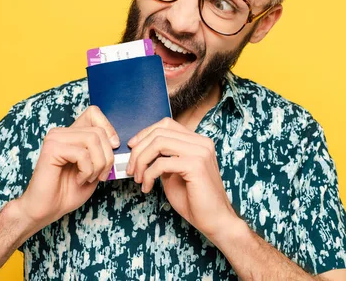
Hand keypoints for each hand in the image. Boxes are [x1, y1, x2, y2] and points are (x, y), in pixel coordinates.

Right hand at [14, 105, 118, 230]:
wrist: (47, 210)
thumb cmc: (68, 191)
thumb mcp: (94, 169)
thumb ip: (103, 152)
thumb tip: (116, 141)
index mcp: (71, 133)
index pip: (94, 113)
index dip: (108, 128)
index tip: (113, 148)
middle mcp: (61, 132)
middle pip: (99, 131)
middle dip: (107, 157)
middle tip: (101, 175)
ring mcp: (55, 138)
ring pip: (93, 140)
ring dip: (98, 164)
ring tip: (90, 178)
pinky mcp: (51, 149)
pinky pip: (82, 154)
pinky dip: (87, 171)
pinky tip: (78, 180)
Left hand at [126, 118, 238, 239]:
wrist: (215, 221)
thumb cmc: (194, 200)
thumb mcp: (173, 173)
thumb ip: (163, 158)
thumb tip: (140, 150)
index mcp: (198, 141)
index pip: (166, 124)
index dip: (145, 133)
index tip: (132, 148)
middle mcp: (201, 142)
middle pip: (159, 132)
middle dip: (139, 150)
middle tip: (131, 169)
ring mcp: (200, 152)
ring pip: (158, 143)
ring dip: (141, 161)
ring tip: (137, 178)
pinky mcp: (196, 165)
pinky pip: (161, 163)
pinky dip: (148, 175)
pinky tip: (147, 187)